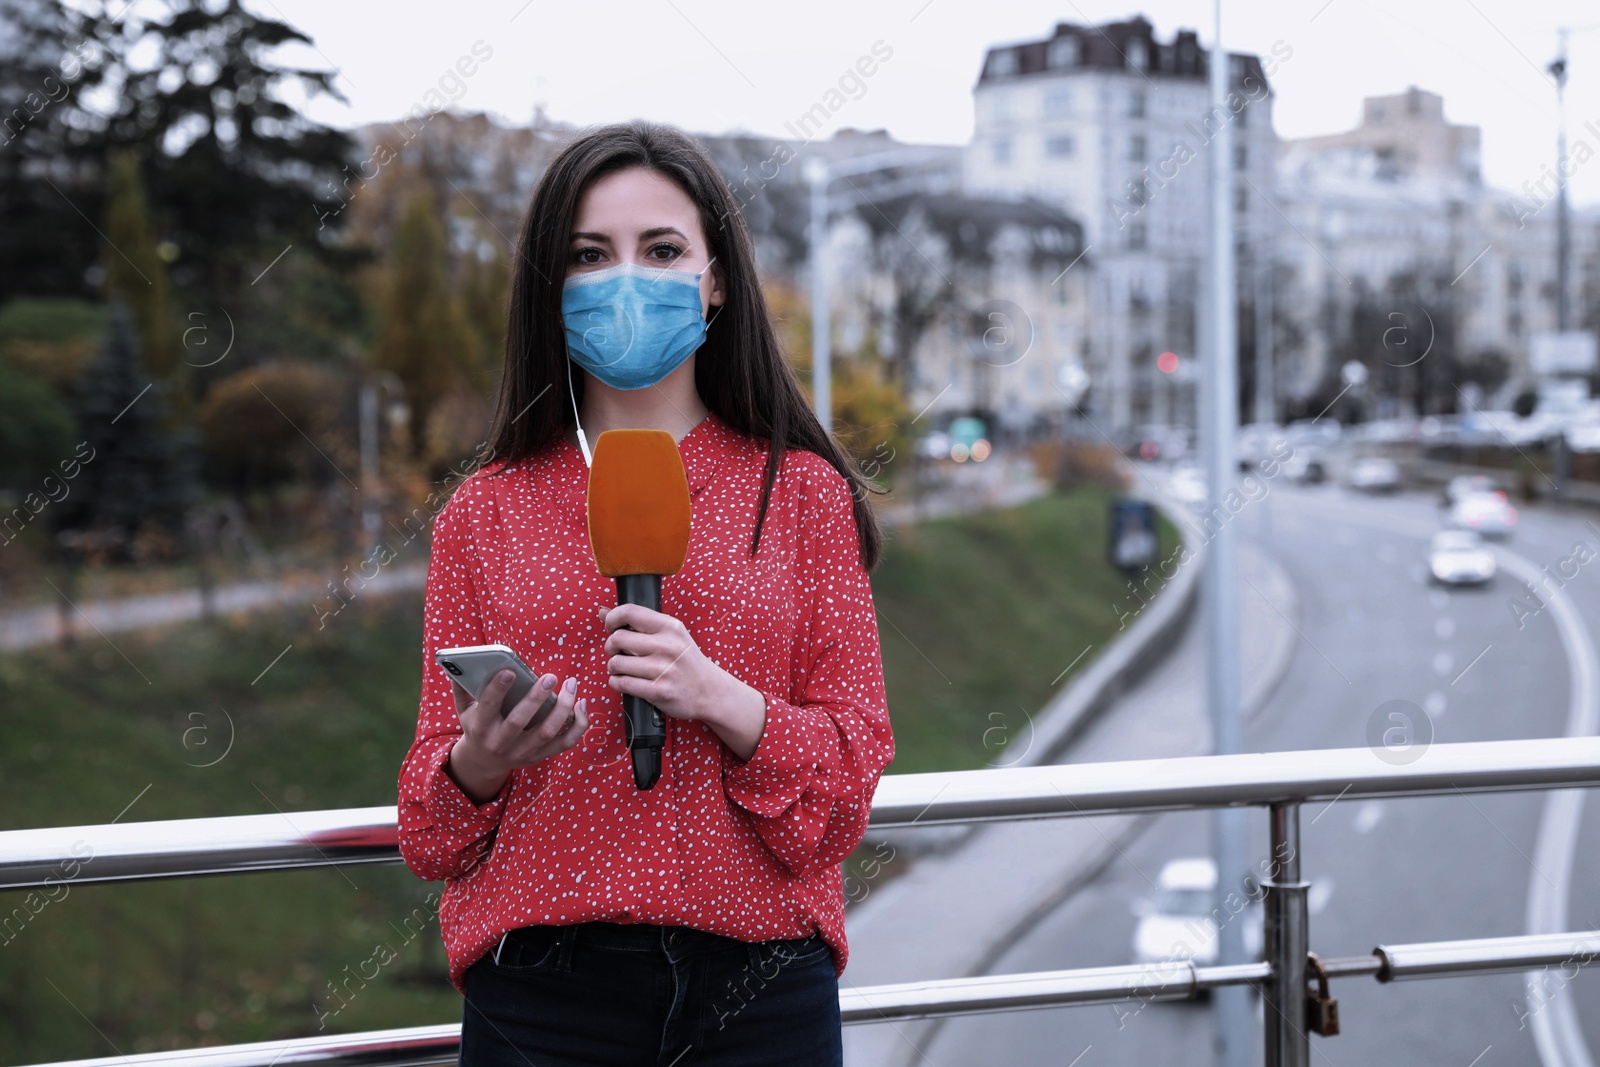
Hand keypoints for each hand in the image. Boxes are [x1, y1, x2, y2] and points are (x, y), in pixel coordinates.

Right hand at [446, 669, 588, 804]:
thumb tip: (456, 665)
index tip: (509, 671)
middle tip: (551, 676)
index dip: (497, 690)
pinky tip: (582, 705)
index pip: (488, 708)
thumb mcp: (464, 710)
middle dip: (535, 699)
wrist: (484, 762)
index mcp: (479, 728)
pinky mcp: (540, 756)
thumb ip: (461, 688)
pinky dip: (578, 726)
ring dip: (562, 708)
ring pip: (546, 732)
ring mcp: (522, 752)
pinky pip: (564, 743)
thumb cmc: (477, 726)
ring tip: (571, 685)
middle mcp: (500, 743)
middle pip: (519, 722)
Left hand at [597, 604, 766, 759]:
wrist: (709, 690)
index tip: (611, 627)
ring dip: (613, 667)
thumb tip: (603, 611)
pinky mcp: (659, 691)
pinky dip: (617, 682)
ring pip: (616, 663)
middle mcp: (667, 646)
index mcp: (670, 627)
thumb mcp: (669, 635)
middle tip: (617, 652)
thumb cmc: (685, 660)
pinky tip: (625, 681)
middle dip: (610, 646)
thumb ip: (637, 622)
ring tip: (622, 668)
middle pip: (618, 639)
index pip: (629, 612)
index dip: (612, 619)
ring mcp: (663, 670)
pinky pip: (622, 684)